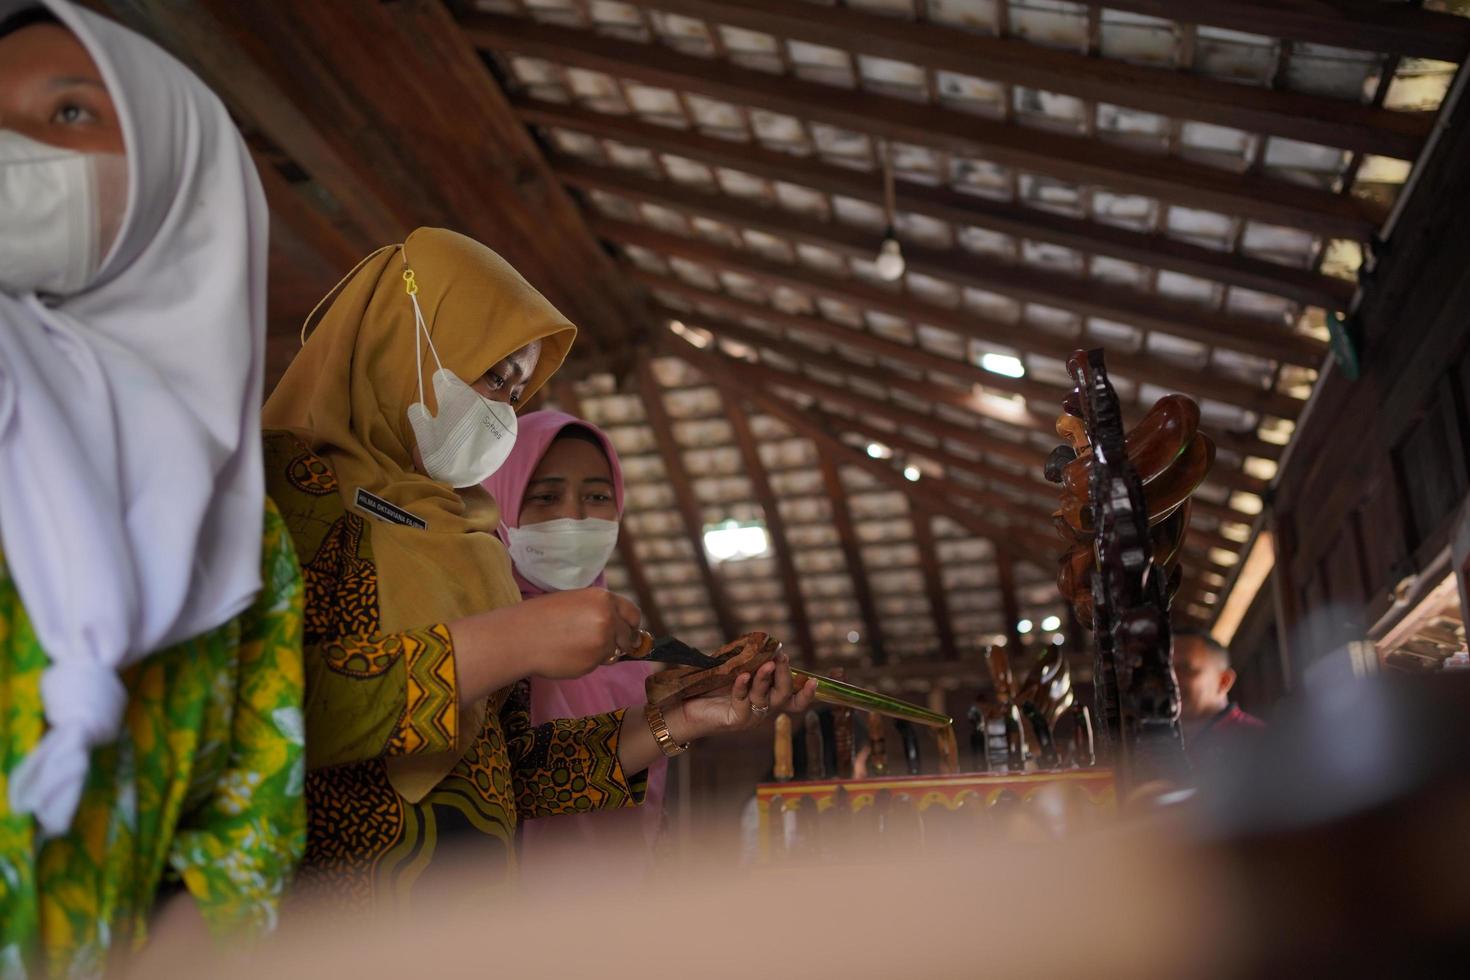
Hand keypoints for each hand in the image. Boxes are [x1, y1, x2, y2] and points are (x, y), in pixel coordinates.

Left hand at [669, 651, 817, 741]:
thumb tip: (763, 642)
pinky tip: (742, 675)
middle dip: (785, 675)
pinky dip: (743, 687)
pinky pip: (743, 702)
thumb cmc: (710, 687)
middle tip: (782, 657)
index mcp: (767, 699)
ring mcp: (750, 717)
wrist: (686, 707)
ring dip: (766, 679)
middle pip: (783, 696)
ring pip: (766, 698)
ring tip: (767, 664)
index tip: (815, 680)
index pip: (793, 700)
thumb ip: (749, 661)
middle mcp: (762, 710)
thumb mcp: (734, 670)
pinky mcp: (735, 720)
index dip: (806, 693)